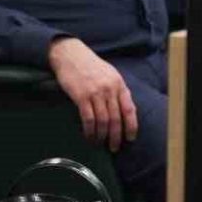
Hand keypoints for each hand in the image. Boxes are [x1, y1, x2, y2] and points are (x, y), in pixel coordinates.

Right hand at [47, 37, 137, 151]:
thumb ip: (118, 90)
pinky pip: (88, 119)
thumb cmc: (90, 65)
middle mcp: (109, 89)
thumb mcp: (109, 73)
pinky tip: (88, 136)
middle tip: (114, 147)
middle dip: (115, 137)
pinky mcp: (81, 96)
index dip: (131, 127)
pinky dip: (89, 131)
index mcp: (119, 84)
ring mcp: (95, 93)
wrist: (70, 54)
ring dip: (101, 136)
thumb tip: (125, 110)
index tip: (130, 138)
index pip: (129, 109)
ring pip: (102, 121)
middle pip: (116, 119)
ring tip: (99, 143)